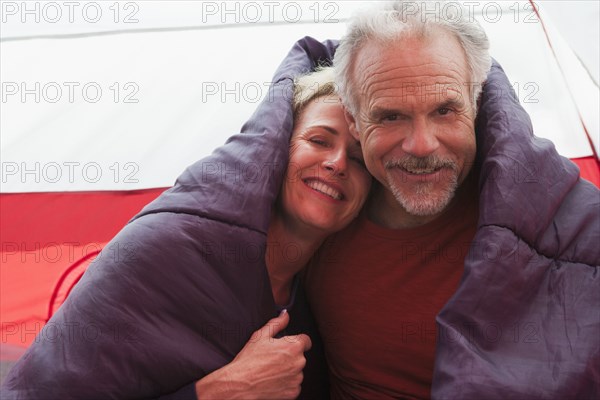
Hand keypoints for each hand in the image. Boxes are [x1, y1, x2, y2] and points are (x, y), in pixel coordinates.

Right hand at [195, 310, 311, 398]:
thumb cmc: (249, 360)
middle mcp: (299, 362)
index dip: (298, 341)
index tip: (289, 345)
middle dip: (290, 356)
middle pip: (300, 356)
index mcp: (293, 346)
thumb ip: (277, 323)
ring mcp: (297, 378)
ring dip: (289, 370)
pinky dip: (286, 383)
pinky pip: (294, 385)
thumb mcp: (261, 335)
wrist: (241, 383)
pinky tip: (273, 381)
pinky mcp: (293, 392)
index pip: (306, 340)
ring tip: (271, 370)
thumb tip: (285, 315)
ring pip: (297, 371)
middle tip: (274, 358)